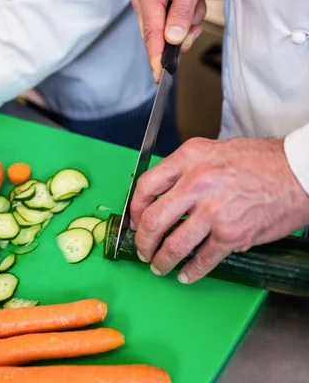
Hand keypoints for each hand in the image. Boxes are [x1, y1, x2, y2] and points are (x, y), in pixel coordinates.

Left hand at [130, 138, 308, 283]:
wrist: (300, 172)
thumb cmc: (260, 161)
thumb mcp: (214, 151)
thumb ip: (186, 169)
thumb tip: (163, 195)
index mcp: (189, 158)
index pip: (145, 186)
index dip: (134, 209)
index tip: (134, 220)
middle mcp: (197, 183)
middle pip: (152, 220)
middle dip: (142, 241)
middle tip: (142, 249)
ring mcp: (214, 211)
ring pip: (173, 245)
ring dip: (162, 261)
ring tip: (159, 266)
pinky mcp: (232, 234)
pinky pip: (202, 259)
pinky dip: (191, 271)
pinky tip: (186, 274)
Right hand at [132, 0, 210, 81]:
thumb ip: (181, 13)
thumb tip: (173, 39)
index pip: (151, 34)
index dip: (156, 57)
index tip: (159, 75)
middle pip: (157, 36)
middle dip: (179, 38)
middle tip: (194, 28)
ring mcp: (153, 1)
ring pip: (168, 31)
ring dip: (188, 24)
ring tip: (197, 6)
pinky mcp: (163, 2)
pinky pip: (173, 22)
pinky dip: (188, 18)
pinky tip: (194, 5)